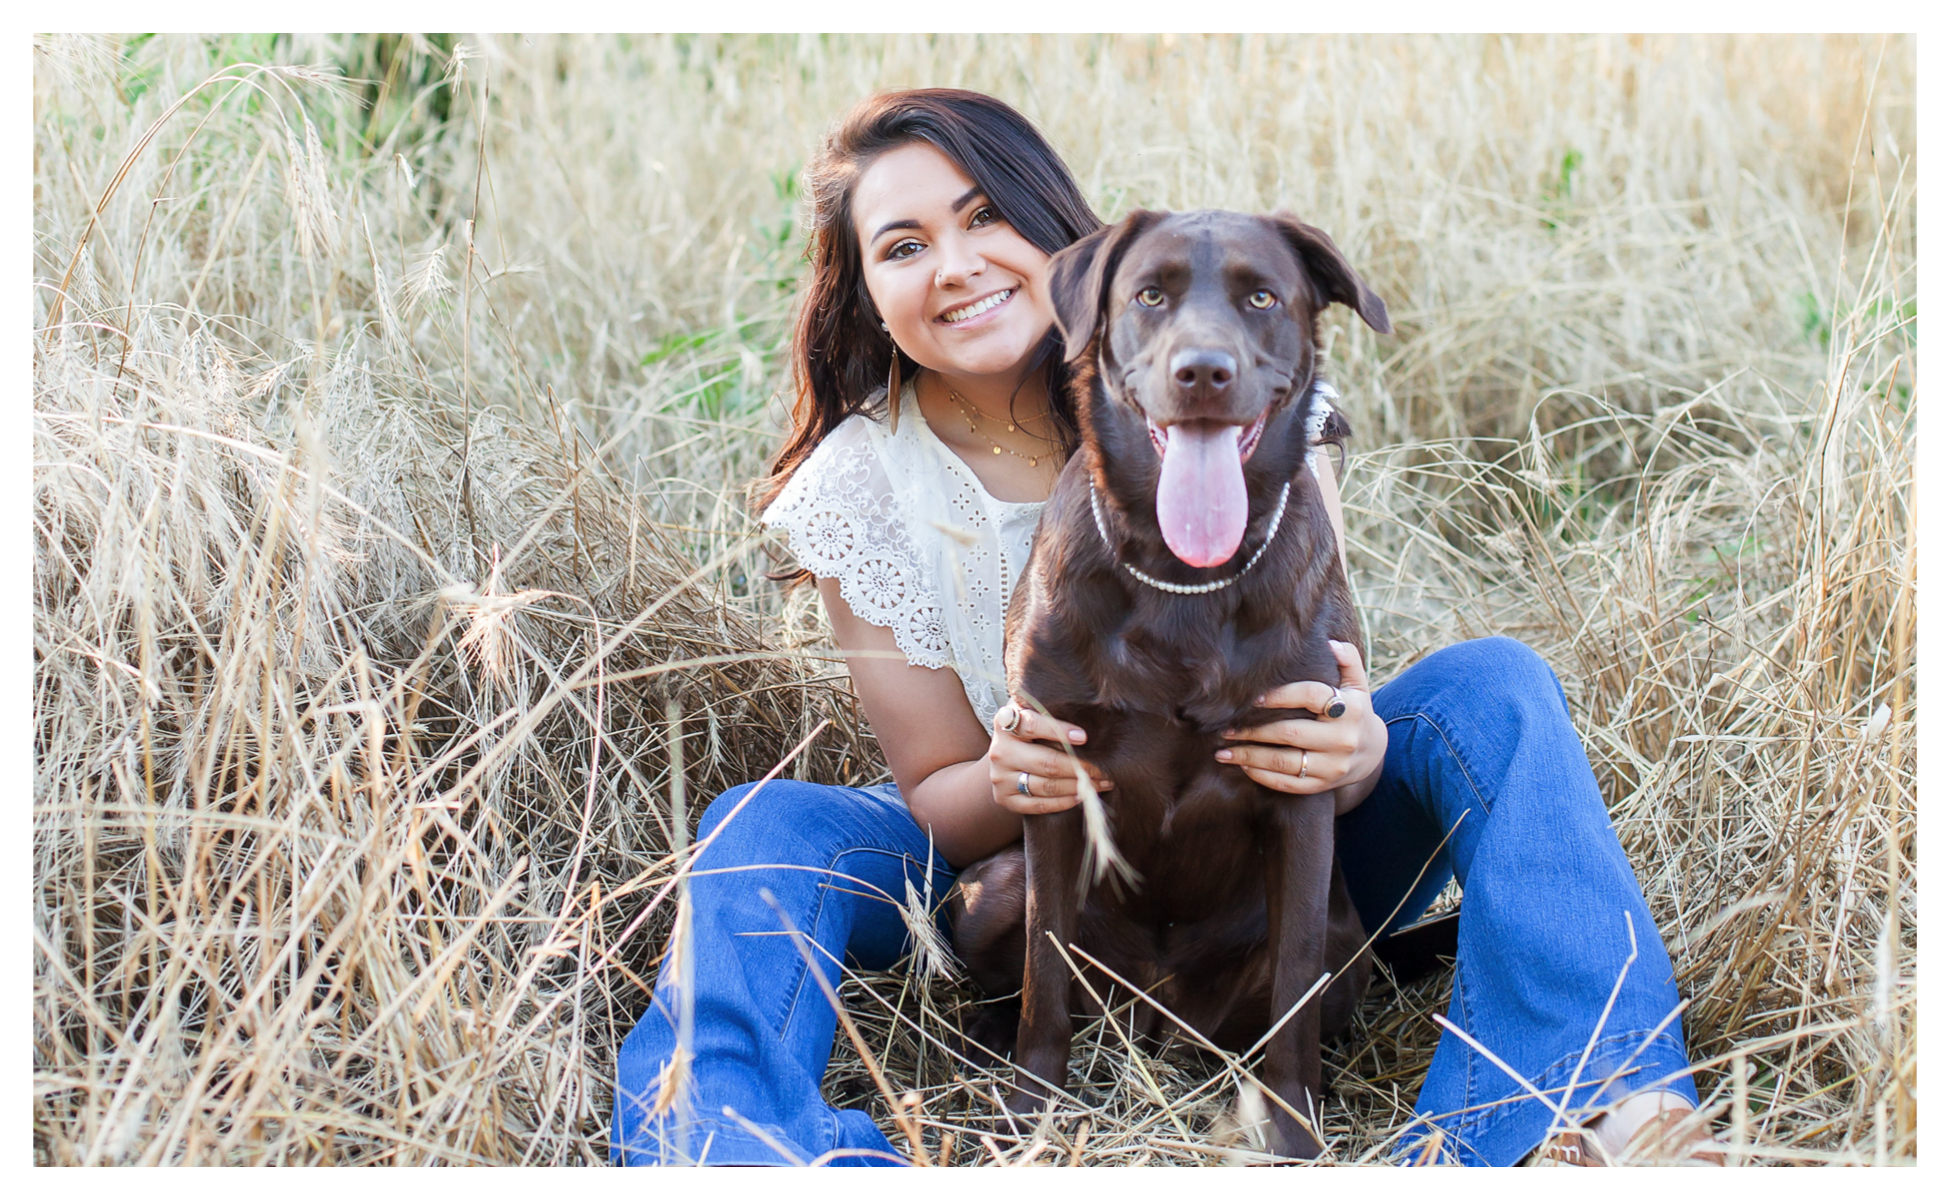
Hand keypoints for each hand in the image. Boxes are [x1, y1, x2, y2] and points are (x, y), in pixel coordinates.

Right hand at [987, 701, 1114, 815]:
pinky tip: (1081, 795)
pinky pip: (1039, 805)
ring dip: (1078, 786)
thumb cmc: (1029, 728)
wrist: (1003, 754)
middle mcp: (999, 751)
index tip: (1084, 737)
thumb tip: (1092, 717)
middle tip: (1105, 768)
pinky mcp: (1004, 798)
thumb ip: (1052, 710)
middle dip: (1081, 767)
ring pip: (1046, 786)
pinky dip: (1063, 802)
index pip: (1031, 725)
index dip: (1059, 731)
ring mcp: (1000, 777)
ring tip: (1102, 782)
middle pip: (1046, 762)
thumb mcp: (1033, 712)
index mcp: (1005, 722)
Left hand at [1215, 640, 1385, 814]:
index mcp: (1350, 709)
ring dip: (1249, 757)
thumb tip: (1330, 643)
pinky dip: (1263, 776)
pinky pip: (1289, 784)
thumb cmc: (1354, 711)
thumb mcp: (1357, 684)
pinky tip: (1243, 767)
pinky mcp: (1323, 785)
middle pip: (1290, 733)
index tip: (1252, 698)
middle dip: (1253, 731)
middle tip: (1225, 728)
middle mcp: (1343, 739)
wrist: (1372, 752)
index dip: (1280, 695)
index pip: (1312, 696)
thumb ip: (1348, 660)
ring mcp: (1333, 766)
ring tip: (1222, 752)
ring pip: (1285, 762)